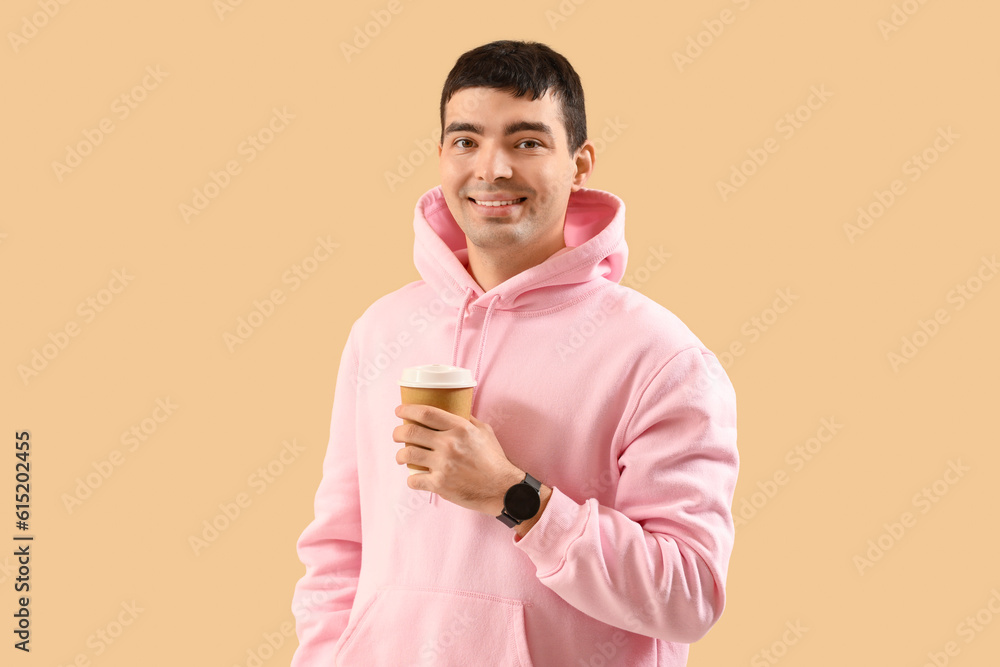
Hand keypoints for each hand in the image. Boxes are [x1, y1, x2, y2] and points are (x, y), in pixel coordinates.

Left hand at [392, 404, 522, 516]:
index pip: (426, 413)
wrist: (502, 488)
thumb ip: (467, 420)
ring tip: (402, 456)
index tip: (399, 411)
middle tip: (397, 434)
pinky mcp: (440, 485)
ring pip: (407, 454)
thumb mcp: (485, 431)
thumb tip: (454, 409)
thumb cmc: (494, 459)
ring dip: (400, 455)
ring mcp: (443, 465)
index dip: (407, 410)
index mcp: (460, 428)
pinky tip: (415, 478)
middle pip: (410, 432)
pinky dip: (411, 479)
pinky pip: (413, 480)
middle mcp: (449, 444)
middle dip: (397, 432)